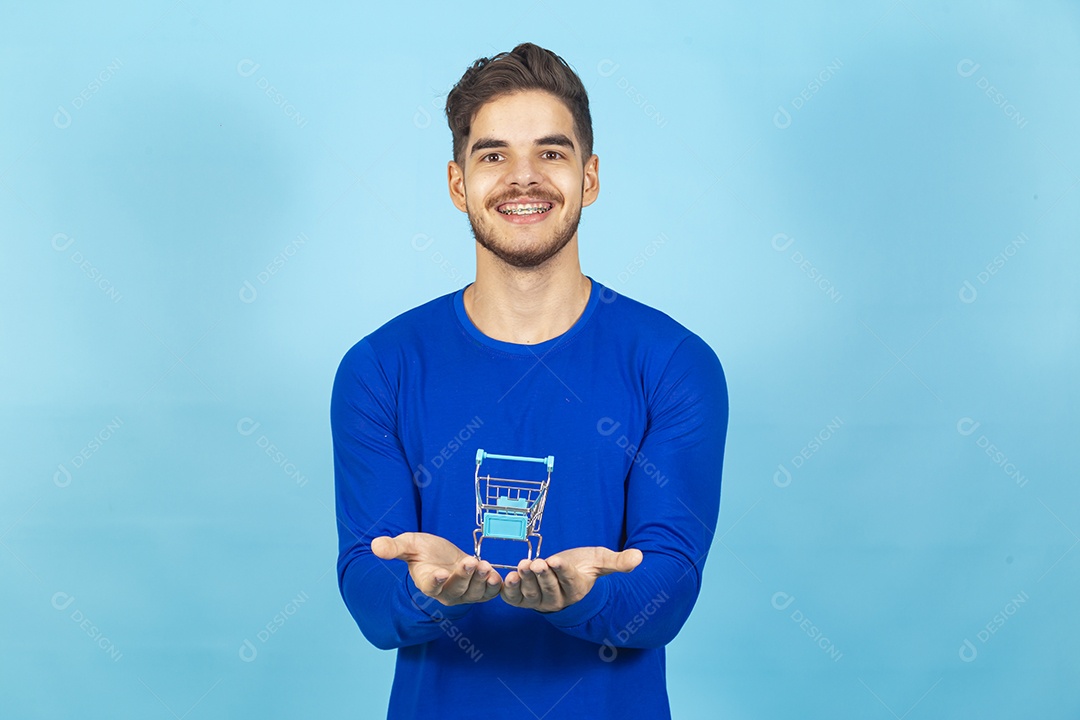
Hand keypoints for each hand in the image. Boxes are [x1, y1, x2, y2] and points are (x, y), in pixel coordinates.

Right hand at [371, 532, 501, 606]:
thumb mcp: (409, 544)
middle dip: (464, 576)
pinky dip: (493, 587)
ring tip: (485, 565)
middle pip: (455, 590)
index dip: (435, 581)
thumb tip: (374, 545)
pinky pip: (487, 594)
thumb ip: (394, 547)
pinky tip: (497, 576)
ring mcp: (463, 593)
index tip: (439, 573)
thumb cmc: (425, 550)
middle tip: (470, 562)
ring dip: (480, 580)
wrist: (443, 555)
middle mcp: (445, 592)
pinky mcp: (478, 590)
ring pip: (473, 593)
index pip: (430, 586)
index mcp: (427, 582)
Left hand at [501, 546, 642, 612]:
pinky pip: (517, 600)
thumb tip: (639, 557)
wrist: (564, 572)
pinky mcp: (525, 600)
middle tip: (536, 562)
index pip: (571, 582)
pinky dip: (510, 592)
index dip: (563, 571)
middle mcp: (559, 600)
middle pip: (551, 590)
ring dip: (526, 582)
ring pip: (533, 596)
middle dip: (543, 576)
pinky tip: (507, 579)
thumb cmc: (584, 566)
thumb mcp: (600, 560)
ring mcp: (541, 601)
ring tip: (522, 566)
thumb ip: (617, 561)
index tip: (556, 560)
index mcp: (578, 590)